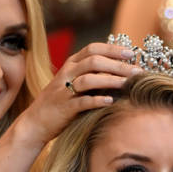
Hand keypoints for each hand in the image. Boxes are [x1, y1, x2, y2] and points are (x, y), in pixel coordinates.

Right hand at [13, 41, 141, 151]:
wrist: (36, 122)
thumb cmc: (61, 102)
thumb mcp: (74, 83)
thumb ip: (93, 75)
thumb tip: (121, 70)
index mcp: (71, 64)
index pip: (93, 49)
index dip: (113, 49)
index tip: (132, 52)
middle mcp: (67, 74)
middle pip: (94, 61)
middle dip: (118, 65)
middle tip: (137, 71)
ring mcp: (64, 90)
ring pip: (88, 79)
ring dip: (110, 80)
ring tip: (128, 84)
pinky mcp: (64, 108)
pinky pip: (82, 102)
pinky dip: (97, 100)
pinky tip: (111, 101)